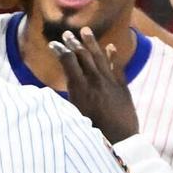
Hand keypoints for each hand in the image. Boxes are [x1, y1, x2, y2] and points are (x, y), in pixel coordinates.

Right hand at [52, 26, 139, 143]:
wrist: (120, 141)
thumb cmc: (93, 133)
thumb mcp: (74, 116)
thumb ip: (66, 100)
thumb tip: (50, 94)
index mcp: (80, 88)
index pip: (68, 61)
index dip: (60, 50)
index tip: (53, 44)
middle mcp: (95, 81)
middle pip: (83, 55)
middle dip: (73, 43)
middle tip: (67, 34)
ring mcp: (110, 82)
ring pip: (100, 57)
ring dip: (91, 43)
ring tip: (86, 31)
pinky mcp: (122, 87)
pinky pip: (117, 67)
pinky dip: (113, 56)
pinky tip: (111, 46)